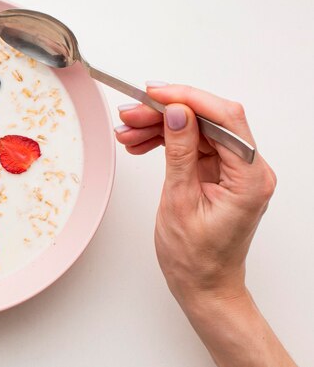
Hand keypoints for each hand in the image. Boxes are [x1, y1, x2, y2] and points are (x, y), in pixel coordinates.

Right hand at [115, 82, 294, 366]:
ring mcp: (235, 170)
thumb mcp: (180, 202)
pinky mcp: (219, 173)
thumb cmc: (196, 257)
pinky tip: (140, 143)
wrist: (202, 285)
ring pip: (196, 130)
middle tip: (130, 115)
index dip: (188, 99)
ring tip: (127, 132)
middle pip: (208, 121)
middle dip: (166, 113)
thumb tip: (178, 113)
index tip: (155, 93)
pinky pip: (192, 146)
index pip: (225, 119)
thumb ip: (180, 153)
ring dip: (160, 127)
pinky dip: (166, 142)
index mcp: (250, 177)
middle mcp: (249, 169)